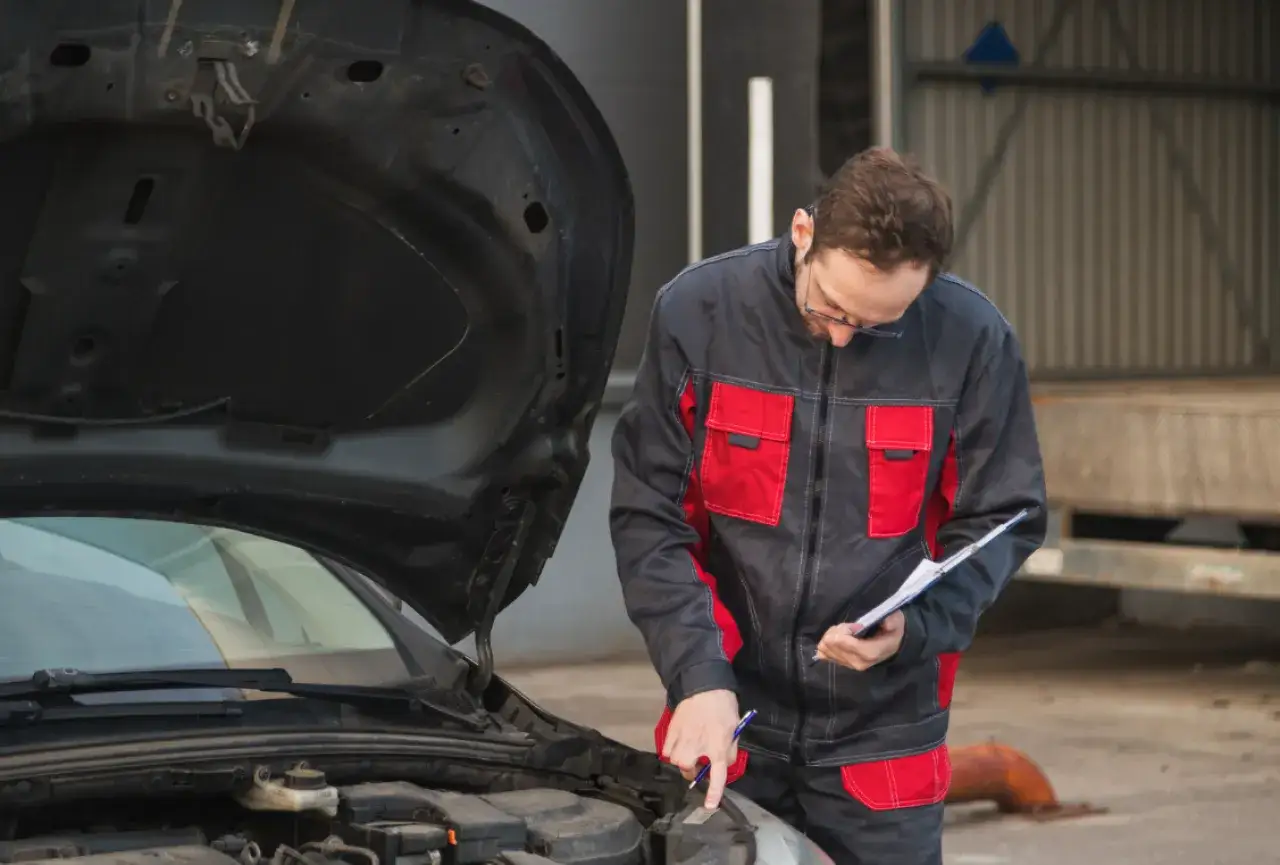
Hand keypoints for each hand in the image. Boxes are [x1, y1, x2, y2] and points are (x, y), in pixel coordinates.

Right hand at [662, 688, 738, 809]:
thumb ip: (730, 750)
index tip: (710, 806)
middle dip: (691, 770)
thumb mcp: (735, 728)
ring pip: (674, 760)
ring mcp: (681, 737)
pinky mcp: (671, 729)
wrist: (704, 684)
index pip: (717, 774)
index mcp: (717, 745)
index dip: (714, 792)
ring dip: (681, 760)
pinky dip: (671, 751)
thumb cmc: (723, 706)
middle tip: (698, 764)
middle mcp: (697, 744)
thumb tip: (724, 763)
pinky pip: (666, 749)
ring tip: (688, 753)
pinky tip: (678, 745)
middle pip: (686, 768)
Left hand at [816, 610, 905, 670]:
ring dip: (832, 635)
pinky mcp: (840, 663)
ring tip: (845, 632)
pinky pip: (823, 653)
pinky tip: (838, 639)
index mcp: (870, 653)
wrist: (890, 646)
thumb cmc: (891, 632)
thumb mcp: (896, 622)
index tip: (855, 625)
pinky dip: (827, 643)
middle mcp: (857, 662)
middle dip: (838, 630)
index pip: (844, 642)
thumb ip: (892, 621)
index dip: (845, 630)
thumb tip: (886, 623)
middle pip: (831, 643)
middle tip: (849, 627)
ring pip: (825, 647)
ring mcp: (847, 664)